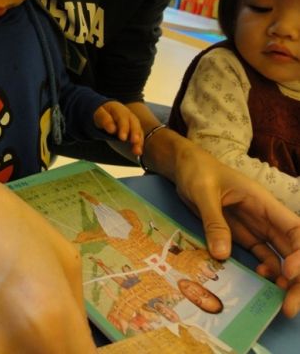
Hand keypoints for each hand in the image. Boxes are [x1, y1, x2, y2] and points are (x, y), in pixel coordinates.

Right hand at [0, 153, 96, 353]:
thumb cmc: (3, 222)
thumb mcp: (64, 258)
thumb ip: (75, 314)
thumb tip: (77, 349)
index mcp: (47, 321)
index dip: (76, 352)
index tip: (68, 340)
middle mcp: (5, 351)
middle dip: (48, 350)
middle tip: (38, 326)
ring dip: (15, 350)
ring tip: (6, 318)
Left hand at [94, 101, 142, 154]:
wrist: (105, 112)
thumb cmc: (101, 113)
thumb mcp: (99, 114)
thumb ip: (105, 120)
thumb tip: (112, 130)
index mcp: (118, 109)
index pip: (122, 117)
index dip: (124, 127)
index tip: (122, 138)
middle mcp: (128, 115)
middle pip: (134, 123)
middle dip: (135, 133)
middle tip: (134, 142)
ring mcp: (132, 122)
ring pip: (138, 130)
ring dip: (139, 141)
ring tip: (137, 151)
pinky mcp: (134, 130)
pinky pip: (139, 136)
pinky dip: (139, 144)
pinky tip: (138, 153)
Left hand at [171, 141, 299, 316]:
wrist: (184, 167)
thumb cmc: (197, 170)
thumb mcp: (203, 191)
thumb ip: (213, 220)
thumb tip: (222, 254)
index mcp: (263, 202)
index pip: (295, 229)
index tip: (288, 273)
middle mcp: (265, 217)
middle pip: (293, 249)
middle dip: (297, 278)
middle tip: (289, 305)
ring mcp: (255, 228)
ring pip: (280, 256)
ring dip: (283, 280)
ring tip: (278, 303)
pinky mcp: (241, 236)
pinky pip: (261, 256)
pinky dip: (265, 272)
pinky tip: (258, 282)